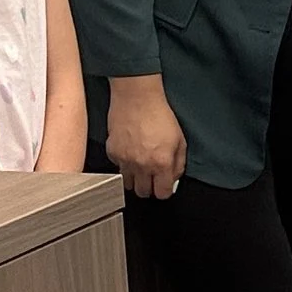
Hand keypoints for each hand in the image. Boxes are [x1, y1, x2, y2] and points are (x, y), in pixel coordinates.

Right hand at [105, 75, 186, 199]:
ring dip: (134, 178)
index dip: (164, 190)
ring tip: (139, 166)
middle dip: (148, 187)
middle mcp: (142, 165)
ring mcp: (124, 160)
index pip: (162, 193)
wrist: (136, 97)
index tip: (163, 185)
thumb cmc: (159, 115)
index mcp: (161, 163)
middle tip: (151, 177)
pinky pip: (117, 167)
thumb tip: (173, 178)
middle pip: (142, 193)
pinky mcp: (112, 152)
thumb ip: (178, 163)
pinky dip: (123, 164)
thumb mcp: (180, 140)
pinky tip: (129, 151)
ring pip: (127, 184)